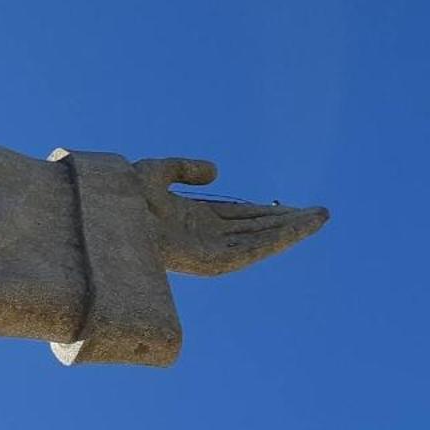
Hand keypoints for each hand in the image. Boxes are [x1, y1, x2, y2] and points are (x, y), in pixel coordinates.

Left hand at [135, 157, 328, 276]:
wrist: (108, 216)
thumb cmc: (120, 197)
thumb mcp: (156, 172)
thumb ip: (185, 168)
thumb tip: (218, 171)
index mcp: (191, 219)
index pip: (238, 216)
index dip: (266, 211)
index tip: (292, 206)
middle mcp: (202, 236)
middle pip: (254, 228)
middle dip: (286, 221)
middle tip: (320, 212)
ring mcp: (208, 250)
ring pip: (259, 240)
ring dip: (291, 230)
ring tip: (320, 217)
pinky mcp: (211, 262)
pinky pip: (251, 250)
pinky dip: (277, 239)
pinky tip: (299, 227)